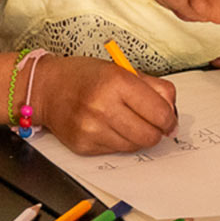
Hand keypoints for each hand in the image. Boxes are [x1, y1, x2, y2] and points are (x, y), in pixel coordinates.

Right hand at [33, 55, 177, 155]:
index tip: (169, 119)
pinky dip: (119, 141)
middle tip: (153, 124)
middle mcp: (103, 107)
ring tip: (128, 122)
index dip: (169, 119)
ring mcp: (92, 129)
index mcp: (116, 82)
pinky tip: (109, 127)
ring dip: (138, 137)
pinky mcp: (84, 145)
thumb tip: (172, 114)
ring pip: (135, 146)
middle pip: (150, 135)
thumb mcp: (122, 69)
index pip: (160, 112)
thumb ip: (154, 88)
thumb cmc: (85, 76)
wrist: (47, 88)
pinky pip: (116, 151)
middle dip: (157, 131)